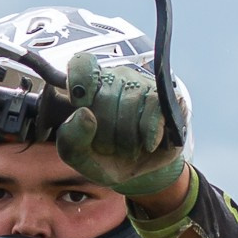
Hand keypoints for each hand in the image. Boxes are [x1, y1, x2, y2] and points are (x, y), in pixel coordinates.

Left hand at [52, 49, 193, 205]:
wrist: (137, 173)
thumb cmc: (103, 158)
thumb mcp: (79, 156)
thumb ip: (71, 138)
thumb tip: (85, 114)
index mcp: (88, 88)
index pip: (82, 64)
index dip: (79, 80)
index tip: (79, 103)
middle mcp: (116, 79)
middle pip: (105, 96)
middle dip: (104, 133)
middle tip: (109, 146)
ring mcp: (142, 84)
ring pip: (131, 103)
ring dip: (127, 138)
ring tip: (128, 148)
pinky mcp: (166, 97)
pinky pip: (155, 106)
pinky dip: (149, 132)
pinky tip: (148, 144)